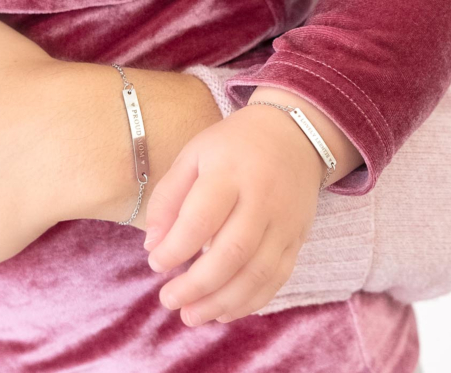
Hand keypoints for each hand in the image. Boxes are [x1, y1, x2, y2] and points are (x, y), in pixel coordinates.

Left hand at [142, 102, 324, 325]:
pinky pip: (276, 279)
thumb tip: (152, 246)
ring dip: (222, 302)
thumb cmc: (232, 146)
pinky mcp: (298, 238)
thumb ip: (169, 197)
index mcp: (230, 172)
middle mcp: (262, 198)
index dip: (176, 248)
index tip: (155, 263)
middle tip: (168, 300)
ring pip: (256, 273)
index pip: (201, 219)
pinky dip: (250, 301)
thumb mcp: (193, 155)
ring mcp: (284, 221)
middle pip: (232, 252)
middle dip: (197, 285)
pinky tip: (224, 312)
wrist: (292, 134)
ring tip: (191, 316)